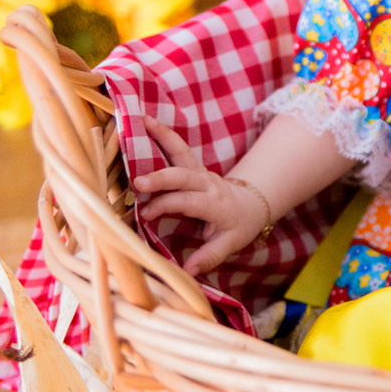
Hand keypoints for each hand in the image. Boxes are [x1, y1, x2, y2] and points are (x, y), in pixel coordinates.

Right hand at [135, 116, 269, 277]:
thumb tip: (189, 271)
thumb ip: (210, 256)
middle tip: (137, 183)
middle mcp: (208, 183)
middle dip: (161, 178)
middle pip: (183, 176)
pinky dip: (162, 134)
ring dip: (162, 136)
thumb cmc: (239, 226)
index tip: (147, 215)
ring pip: (181, 152)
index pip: (188, 202)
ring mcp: (200, 171)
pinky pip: (177, 148)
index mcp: (216, 204)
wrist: (253, 204)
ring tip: (141, 121)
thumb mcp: (231, 244)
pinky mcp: (193, 165)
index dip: (167, 206)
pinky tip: (145, 120)